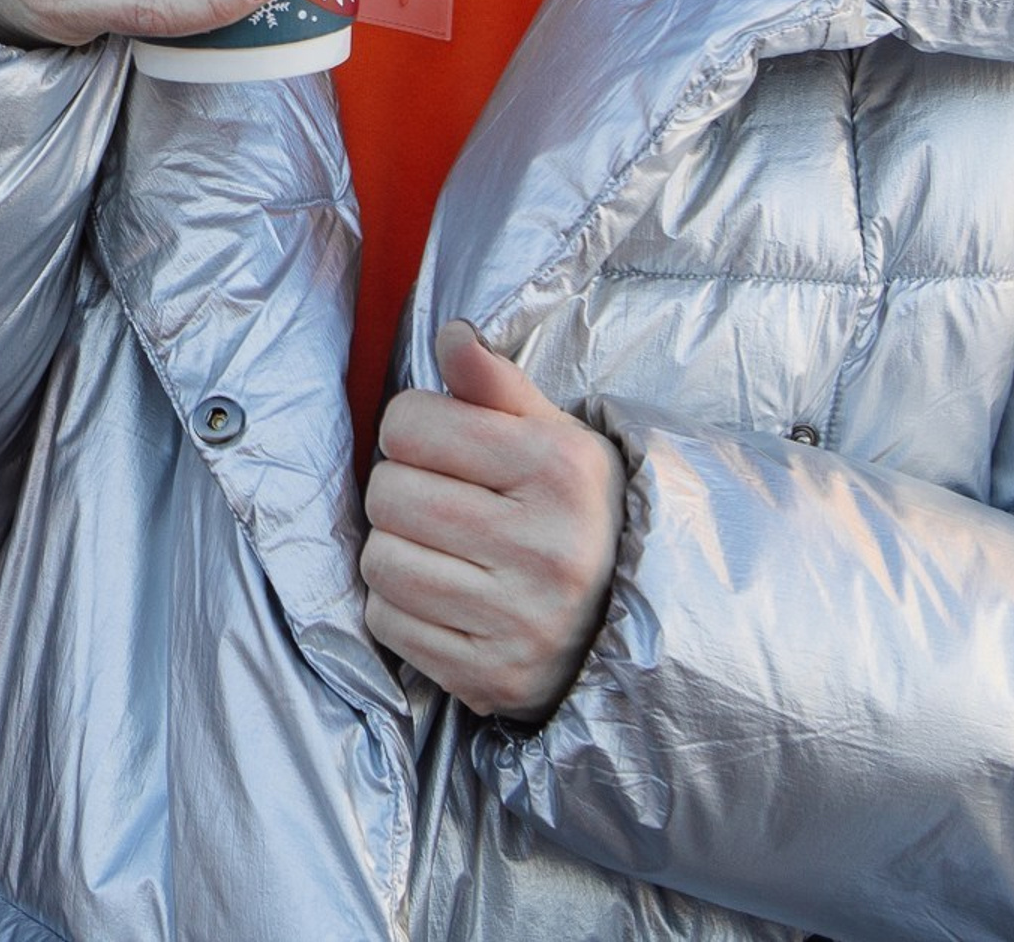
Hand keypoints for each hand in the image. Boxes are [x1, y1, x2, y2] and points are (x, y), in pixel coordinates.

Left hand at [361, 321, 627, 721]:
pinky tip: (445, 596)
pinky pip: (388, 622)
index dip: (412, 427)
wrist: (634, 618)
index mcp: (559, 470)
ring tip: (441, 548)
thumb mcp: (554, 433)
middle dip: (401, 488)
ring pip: (379, 560)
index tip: (442, 446)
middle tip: (440, 499)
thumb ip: (493, 380)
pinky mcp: (492, 678)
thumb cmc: (576, 510)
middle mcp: (546, 549)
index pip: (408, 422)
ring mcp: (521, 622)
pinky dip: (399, 606)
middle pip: (387, 493)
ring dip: (395, 549)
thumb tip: (450, 334)